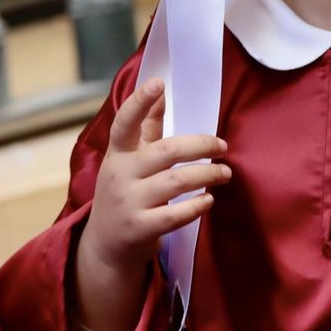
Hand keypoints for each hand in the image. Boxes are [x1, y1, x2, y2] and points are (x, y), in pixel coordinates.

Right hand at [72, 80, 229, 330]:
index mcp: (118, 154)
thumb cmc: (123, 193)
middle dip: (200, 146)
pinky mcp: (141, 228)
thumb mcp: (126, 159)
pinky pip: (175, 215)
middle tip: (222, 146)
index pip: (124, 123)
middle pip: (166, 152)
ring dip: (207, 174)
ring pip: (176, 182)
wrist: (105, 246)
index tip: (158, 84)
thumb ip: (145, 127)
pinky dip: (197, 205)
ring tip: (224, 173)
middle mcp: (121, 175)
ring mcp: (129, 203)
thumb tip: (159, 88)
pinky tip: (209, 199)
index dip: (139, 103)